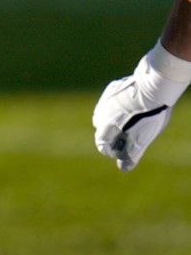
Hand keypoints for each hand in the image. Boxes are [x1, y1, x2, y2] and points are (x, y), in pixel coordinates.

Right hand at [93, 46, 190, 170]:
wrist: (154, 86)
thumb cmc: (149, 114)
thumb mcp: (142, 138)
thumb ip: (132, 153)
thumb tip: (123, 167)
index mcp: (106, 126)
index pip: (101, 144)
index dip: (112, 151)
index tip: (123, 151)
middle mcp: (101, 112)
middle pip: (100, 129)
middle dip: (112, 135)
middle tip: (128, 136)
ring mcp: (105, 98)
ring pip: (103, 113)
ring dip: (112, 121)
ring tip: (129, 122)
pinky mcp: (112, 88)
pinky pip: (109, 101)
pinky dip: (116, 107)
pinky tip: (130, 106)